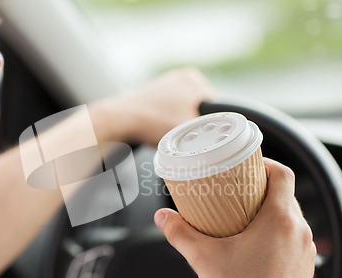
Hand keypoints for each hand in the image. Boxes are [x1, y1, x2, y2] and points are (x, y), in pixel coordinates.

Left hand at [89, 68, 215, 145]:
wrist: (120, 119)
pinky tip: (159, 128)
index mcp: (195, 80)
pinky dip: (166, 120)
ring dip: (179, 123)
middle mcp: (181, 77)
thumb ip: (211, 129)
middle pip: (200, 110)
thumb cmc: (153, 121)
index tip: (203, 136)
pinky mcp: (152, 93)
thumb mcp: (190, 129)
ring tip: (168, 132)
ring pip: (183, 111)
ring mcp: (165, 83)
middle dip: (194, 124)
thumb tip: (221, 135)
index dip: (211, 126)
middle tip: (184, 136)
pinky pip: (168, 110)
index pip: (217, 108)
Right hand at [153, 159, 315, 277]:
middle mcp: (298, 232)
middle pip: (286, 194)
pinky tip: (258, 244)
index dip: (267, 164)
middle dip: (263, 189)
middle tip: (240, 191)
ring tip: (246, 216)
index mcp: (279, 221)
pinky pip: (294, 237)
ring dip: (272, 211)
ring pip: (291, 217)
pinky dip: (279, 232)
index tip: (250, 166)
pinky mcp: (305, 267)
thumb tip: (163, 218)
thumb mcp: (203, 258)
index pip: (283, 175)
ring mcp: (305, 250)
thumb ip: (180, 233)